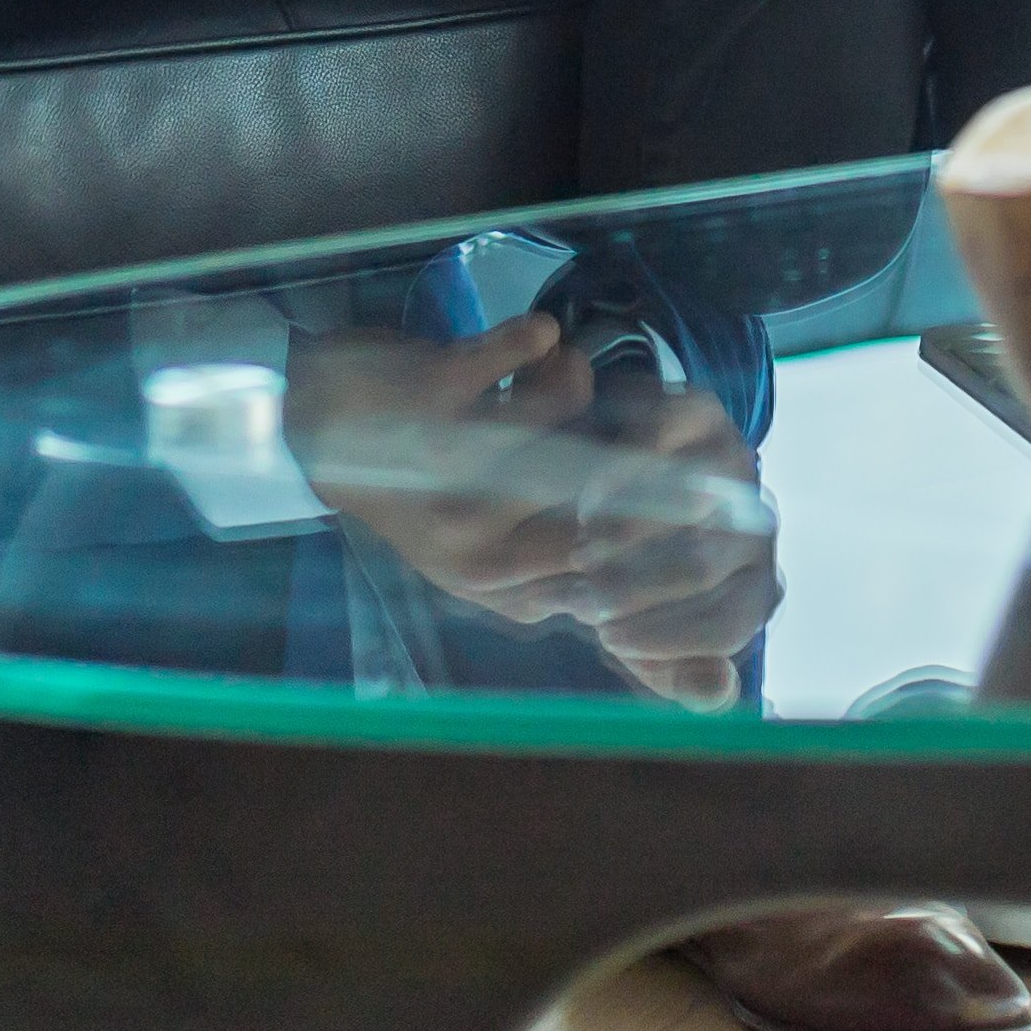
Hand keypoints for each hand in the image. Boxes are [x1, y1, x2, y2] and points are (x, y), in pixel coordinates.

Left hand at [285, 316, 782, 693]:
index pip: (609, 586)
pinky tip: (536, 337)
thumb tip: (722, 693)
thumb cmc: (426, 488)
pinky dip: (528, 339)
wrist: (309, 423)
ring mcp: (444, 474)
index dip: (668, 538)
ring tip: (568, 372)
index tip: (709, 491)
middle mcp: (474, 548)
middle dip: (642, 459)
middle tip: (664, 418)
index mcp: (504, 589)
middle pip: (591, 508)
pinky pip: (504, 358)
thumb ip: (601, 604)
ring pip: (554, 424)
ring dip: (572, 389)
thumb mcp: (504, 569)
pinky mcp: (423, 399)